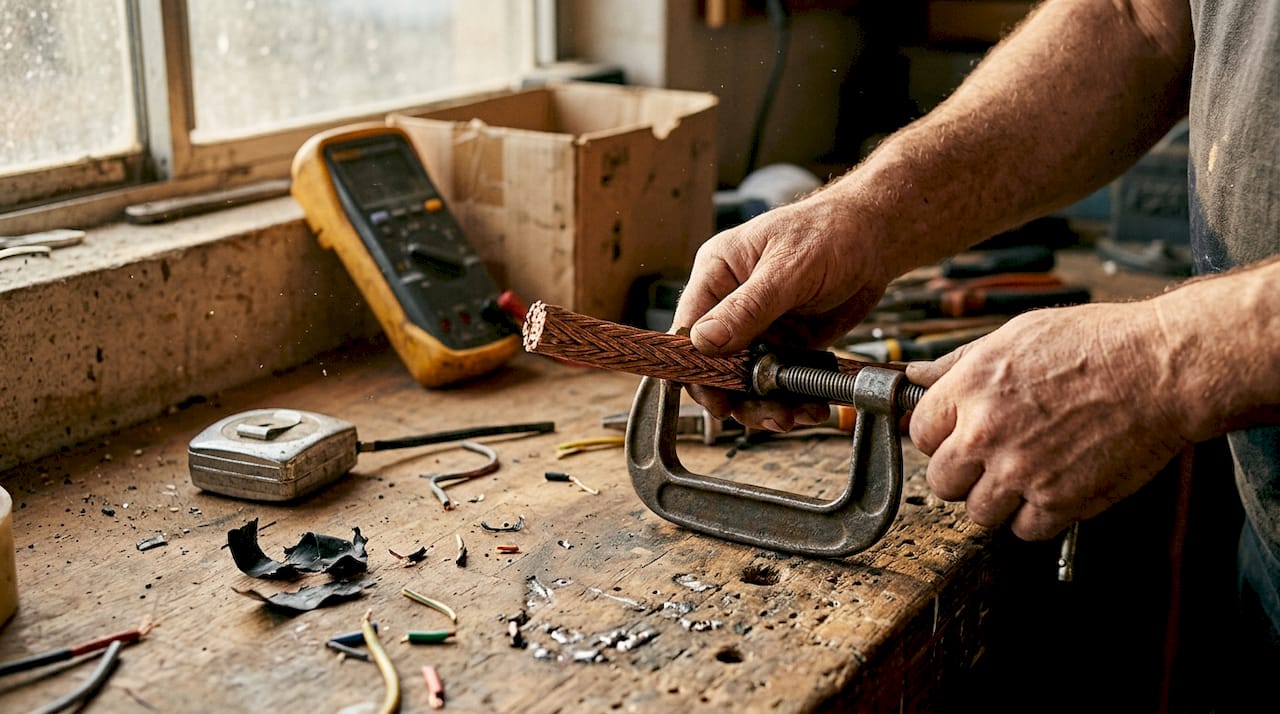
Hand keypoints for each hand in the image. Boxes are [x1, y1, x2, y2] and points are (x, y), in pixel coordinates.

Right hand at [672, 193, 895, 430]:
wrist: (874, 238)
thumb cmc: (829, 233)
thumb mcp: (788, 269)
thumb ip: (747, 307)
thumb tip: (703, 341)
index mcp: (717, 275)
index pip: (689, 329)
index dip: (698, 368)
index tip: (718, 399)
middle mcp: (730, 304)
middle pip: (716, 364)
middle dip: (738, 395)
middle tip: (769, 416)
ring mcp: (757, 327)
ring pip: (746, 380)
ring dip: (766, 404)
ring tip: (794, 417)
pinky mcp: (784, 344)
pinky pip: (776, 381)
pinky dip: (791, 399)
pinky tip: (810, 408)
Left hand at [906, 300, 1188, 539]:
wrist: (1158, 369)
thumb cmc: (1094, 343)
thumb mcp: (1014, 334)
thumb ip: (958, 362)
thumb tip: (917, 375)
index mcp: (970, 389)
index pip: (918, 433)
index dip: (938, 436)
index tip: (956, 436)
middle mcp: (986, 433)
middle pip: (940, 481)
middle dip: (961, 474)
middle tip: (988, 461)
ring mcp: (1021, 471)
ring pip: (977, 512)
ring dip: (996, 500)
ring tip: (1023, 475)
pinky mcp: (1059, 500)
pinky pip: (1025, 530)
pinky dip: (1036, 517)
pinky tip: (1051, 488)